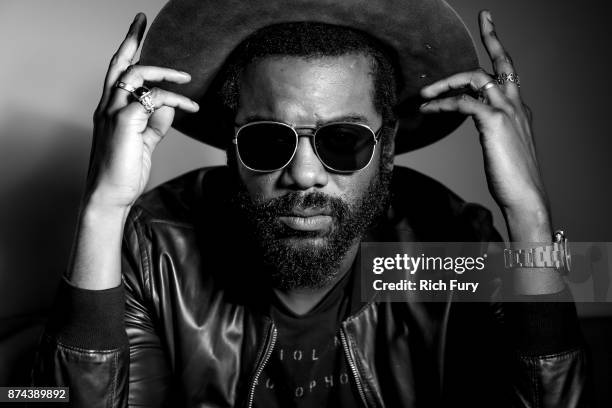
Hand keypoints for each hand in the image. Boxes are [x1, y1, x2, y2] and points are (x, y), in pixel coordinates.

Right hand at [86, 13, 198, 210]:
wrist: (110, 196)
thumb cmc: (124, 171)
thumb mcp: (144, 142)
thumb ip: (156, 124)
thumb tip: (169, 106)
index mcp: (111, 109)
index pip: (118, 72)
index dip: (127, 48)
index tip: (137, 30)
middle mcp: (108, 106)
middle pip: (119, 63)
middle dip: (131, 38)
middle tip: (141, 18)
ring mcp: (113, 113)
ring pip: (137, 75)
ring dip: (165, 72)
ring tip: (186, 79)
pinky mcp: (124, 122)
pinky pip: (152, 99)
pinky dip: (173, 99)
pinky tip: (189, 106)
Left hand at [419, 10, 549, 240]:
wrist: (526, 197)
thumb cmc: (513, 179)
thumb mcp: (505, 147)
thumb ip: (495, 129)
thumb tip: (481, 122)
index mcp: (520, 110)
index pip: (508, 73)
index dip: (499, 49)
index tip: (491, 27)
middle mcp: (516, 105)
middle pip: (502, 62)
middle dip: (493, 37)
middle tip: (485, 16)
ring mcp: (507, 111)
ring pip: (477, 77)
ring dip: (447, 81)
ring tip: (424, 93)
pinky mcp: (494, 122)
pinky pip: (463, 102)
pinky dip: (442, 102)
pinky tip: (427, 109)